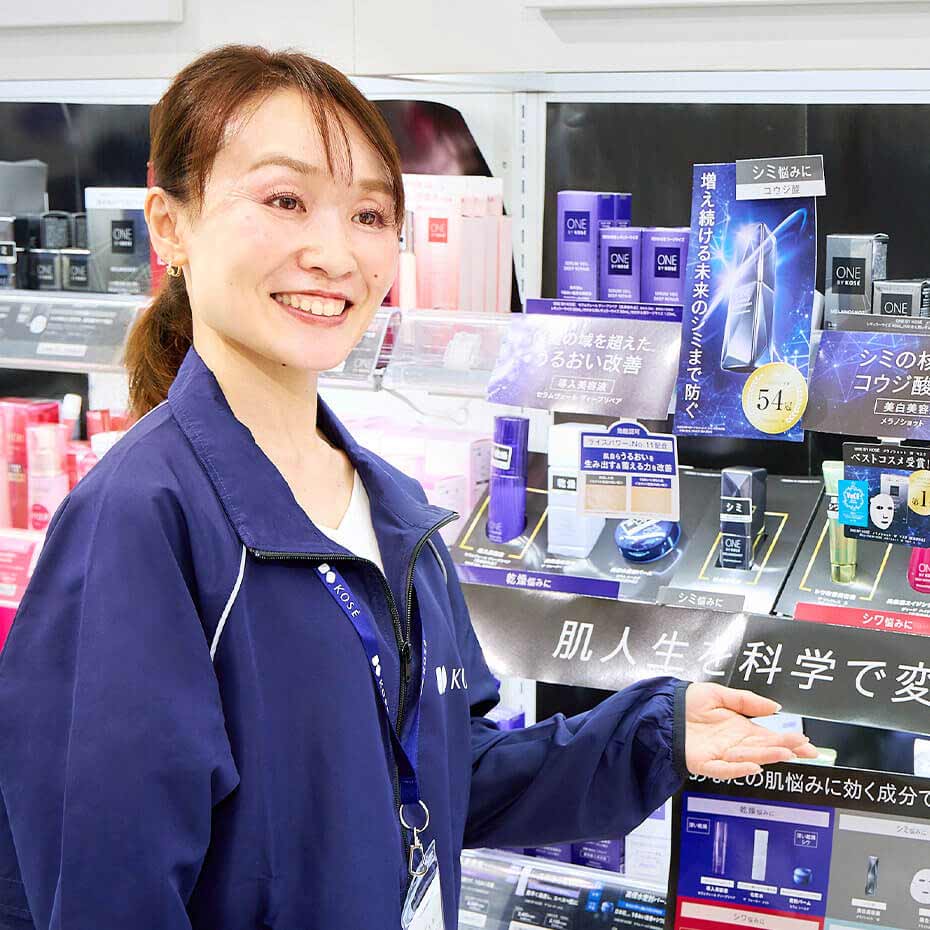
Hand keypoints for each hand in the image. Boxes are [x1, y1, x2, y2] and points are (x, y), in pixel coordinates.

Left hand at [685, 683, 818, 779]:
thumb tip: (775, 706)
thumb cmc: (686, 702)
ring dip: (767, 757)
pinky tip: (753, 766)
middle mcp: (733, 743)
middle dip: (785, 748)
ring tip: (785, 752)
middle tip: (804, 749)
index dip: (787, 740)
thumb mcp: (718, 694)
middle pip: (763, 749)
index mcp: (739, 728)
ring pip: (749, 758)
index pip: (769, 737)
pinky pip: (724, 769)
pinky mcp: (704, 762)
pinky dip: (739, 769)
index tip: (805, 742)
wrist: (660, 708)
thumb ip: (746, 700)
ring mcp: (720, 754)